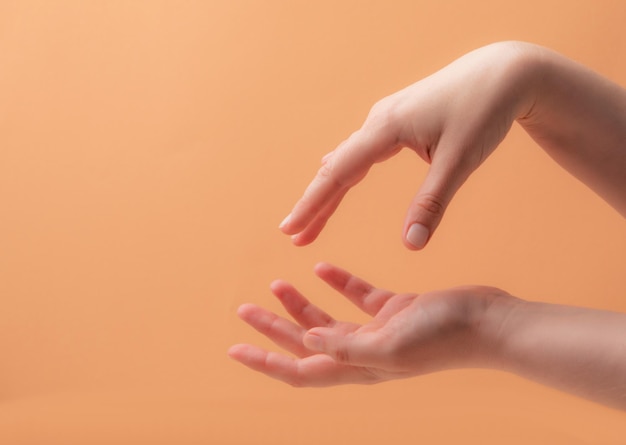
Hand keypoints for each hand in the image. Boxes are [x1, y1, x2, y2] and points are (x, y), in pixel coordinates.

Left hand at [228, 263, 512, 386]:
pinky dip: (338, 283)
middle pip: (305, 342)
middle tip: (244, 309)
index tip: (234, 348)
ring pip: (327, 318)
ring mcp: (378, 330)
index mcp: (358, 367)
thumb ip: (347, 347)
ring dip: (300, 303)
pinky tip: (322, 267)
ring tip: (276, 283)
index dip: (265, 362)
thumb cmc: (444, 338)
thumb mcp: (391, 346)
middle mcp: (363, 352)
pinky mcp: (394, 309)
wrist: (489, 323)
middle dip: (272, 328)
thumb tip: (307, 341)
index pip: (300, 369)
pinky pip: (357, 295)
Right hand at [279, 41, 537, 249]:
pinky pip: (361, 151)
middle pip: (335, 168)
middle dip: (314, 204)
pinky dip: (346, 173)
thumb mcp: (460, 160)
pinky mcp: (397, 121)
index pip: (339, 173)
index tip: (289, 230)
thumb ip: (432, 203)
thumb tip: (411, 245)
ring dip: (328, 191)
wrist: (504, 71)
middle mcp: (378, 121)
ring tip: (311, 218)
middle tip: (293, 235)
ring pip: (347, 159)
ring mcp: (386, 118)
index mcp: (386, 128)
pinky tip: (337, 176)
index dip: (312, 204)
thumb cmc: (484, 110)